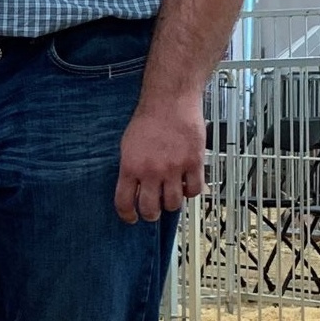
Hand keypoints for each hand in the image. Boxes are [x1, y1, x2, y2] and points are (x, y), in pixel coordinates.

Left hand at [115, 95, 204, 222]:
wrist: (170, 102)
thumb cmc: (147, 120)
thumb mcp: (127, 146)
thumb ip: (130, 169)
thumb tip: (133, 190)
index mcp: (130, 167)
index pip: (124, 202)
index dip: (127, 215)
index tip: (131, 218)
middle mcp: (151, 171)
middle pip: (151, 209)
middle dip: (151, 214)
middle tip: (153, 211)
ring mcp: (174, 168)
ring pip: (174, 204)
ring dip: (171, 204)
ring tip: (170, 197)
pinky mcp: (194, 163)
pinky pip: (194, 190)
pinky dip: (191, 192)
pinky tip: (187, 185)